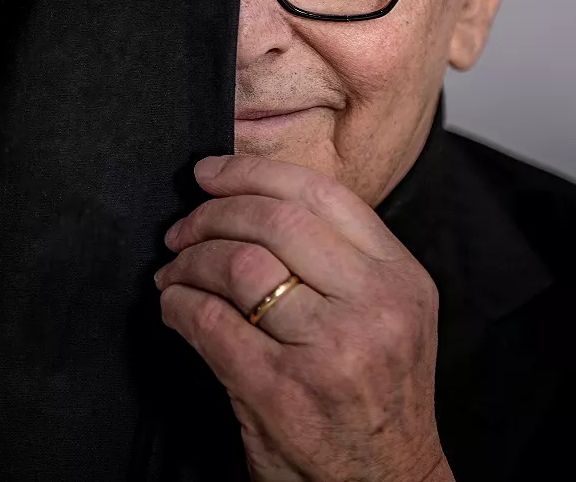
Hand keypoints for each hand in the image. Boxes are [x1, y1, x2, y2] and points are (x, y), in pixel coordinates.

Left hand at [154, 154, 452, 481]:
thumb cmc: (377, 403)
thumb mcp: (391, 318)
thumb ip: (343, 262)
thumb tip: (256, 204)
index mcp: (401, 279)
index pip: (322, 195)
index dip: (254, 173)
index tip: (214, 174)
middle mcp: (373, 307)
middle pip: (275, 220)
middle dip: (212, 212)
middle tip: (183, 227)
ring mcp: (329, 350)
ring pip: (238, 264)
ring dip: (189, 260)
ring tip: (174, 270)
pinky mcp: (280, 391)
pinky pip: (210, 322)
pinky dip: (178, 304)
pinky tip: (174, 306)